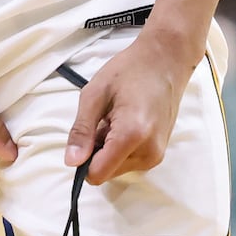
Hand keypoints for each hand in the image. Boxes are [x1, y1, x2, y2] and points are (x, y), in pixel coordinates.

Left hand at [65, 31, 191, 185]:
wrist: (165, 63)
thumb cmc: (128, 71)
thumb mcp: (94, 94)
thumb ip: (82, 131)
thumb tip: (71, 162)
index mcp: (132, 136)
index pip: (99, 173)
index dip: (81, 160)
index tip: (80, 136)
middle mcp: (149, 154)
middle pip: (107, 172)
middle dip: (95, 151)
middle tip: (100, 119)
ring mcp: (157, 156)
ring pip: (117, 167)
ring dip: (107, 148)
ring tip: (112, 118)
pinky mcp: (159, 153)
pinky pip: (129, 160)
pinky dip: (119, 147)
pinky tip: (122, 122)